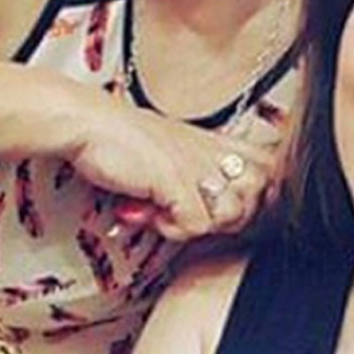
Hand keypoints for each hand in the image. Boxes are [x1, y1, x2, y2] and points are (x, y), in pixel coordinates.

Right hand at [67, 97, 283, 240]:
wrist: (86, 124)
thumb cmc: (116, 138)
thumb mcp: (166, 148)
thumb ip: (190, 171)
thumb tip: (202, 213)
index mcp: (211, 140)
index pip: (268, 164)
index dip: (260, 192)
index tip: (229, 205)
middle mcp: (209, 150)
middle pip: (259, 192)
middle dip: (230, 215)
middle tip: (190, 213)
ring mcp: (195, 164)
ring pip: (232, 214)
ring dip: (197, 223)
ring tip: (163, 212)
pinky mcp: (176, 180)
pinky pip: (195, 226)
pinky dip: (169, 229)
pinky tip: (146, 212)